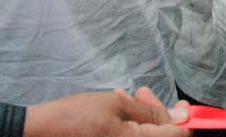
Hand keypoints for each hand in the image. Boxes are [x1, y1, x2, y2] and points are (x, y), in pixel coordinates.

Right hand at [23, 88, 190, 136]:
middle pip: (163, 136)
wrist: (42, 131)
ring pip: (147, 136)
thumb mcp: (116, 104)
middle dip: (158, 113)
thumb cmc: (77, 116)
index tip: (181, 104)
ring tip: (124, 96)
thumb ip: (151, 112)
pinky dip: (131, 125)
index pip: (177, 136)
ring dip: (142, 116)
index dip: (183, 120)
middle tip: (142, 93)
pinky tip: (118, 108)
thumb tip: (182, 116)